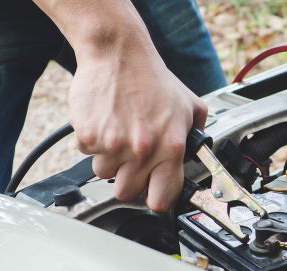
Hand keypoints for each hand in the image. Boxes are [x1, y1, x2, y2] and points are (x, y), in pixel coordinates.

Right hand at [68, 48, 206, 210]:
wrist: (119, 55)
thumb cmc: (153, 79)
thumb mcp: (189, 105)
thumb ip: (196, 134)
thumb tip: (199, 156)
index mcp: (171, 148)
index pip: (161, 199)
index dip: (156, 198)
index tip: (153, 192)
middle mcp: (143, 151)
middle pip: (126, 193)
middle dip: (129, 179)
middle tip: (133, 158)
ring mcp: (113, 145)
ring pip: (104, 174)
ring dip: (110, 160)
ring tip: (120, 133)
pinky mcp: (88, 136)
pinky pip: (87, 154)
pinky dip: (94, 142)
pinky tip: (106, 122)